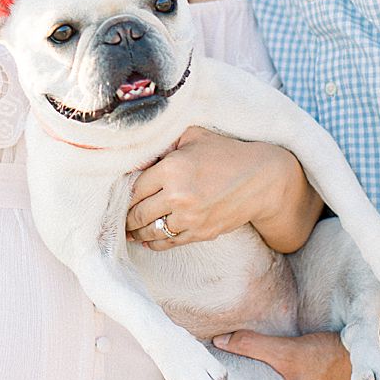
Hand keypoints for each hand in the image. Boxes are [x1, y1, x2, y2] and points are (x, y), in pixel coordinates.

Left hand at [126, 128, 308, 252]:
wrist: (263, 179)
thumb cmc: (227, 153)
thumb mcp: (194, 136)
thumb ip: (164, 143)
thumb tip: (137, 155)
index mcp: (172, 168)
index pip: (134, 188)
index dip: (124, 193)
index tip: (117, 196)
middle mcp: (178, 195)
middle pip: (137, 213)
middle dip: (125, 216)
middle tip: (117, 216)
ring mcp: (189, 218)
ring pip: (149, 231)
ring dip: (135, 232)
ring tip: (128, 229)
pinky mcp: (200, 233)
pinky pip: (168, 243)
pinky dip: (153, 242)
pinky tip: (146, 238)